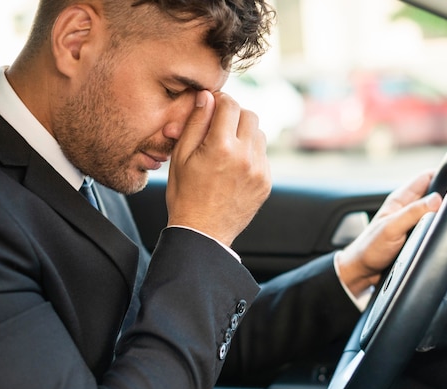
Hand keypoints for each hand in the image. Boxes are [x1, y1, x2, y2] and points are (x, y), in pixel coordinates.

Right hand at [166, 90, 271, 245]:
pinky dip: (250, 153)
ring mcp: (259, 170)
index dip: (219, 101)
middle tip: (218, 127)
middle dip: (234, 115)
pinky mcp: (266, 182)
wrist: (202, 233)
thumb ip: (195, 123)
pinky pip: (262, 155)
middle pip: (249, 115)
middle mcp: (245, 156)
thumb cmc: (184, 194)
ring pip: (259, 133)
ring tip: (226, 148)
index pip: (230, 104)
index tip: (211, 107)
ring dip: (244, 133)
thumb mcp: (180, 157)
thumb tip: (207, 96)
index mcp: (221, 147)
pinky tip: (233, 167)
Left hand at [337, 171, 442, 295]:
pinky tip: (444, 233)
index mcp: (400, 199)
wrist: (363, 271)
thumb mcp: (392, 228)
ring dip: (443, 214)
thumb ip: (413, 213)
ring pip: (435, 212)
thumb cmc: (369, 248)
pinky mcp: (415, 235)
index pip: (426, 177)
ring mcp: (411, 222)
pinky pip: (432, 227)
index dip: (442, 174)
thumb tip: (437, 200)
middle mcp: (407, 208)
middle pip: (434, 194)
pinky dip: (439, 228)